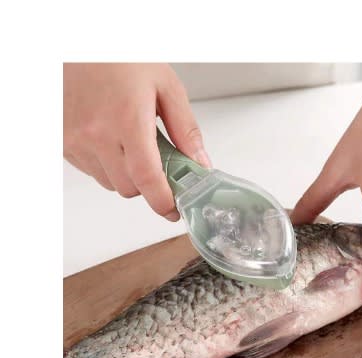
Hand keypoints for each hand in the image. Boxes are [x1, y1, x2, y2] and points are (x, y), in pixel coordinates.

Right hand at [63, 63, 210, 219]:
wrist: (76, 44)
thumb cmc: (119, 58)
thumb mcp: (165, 85)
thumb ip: (185, 128)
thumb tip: (199, 162)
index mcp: (127, 119)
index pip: (147, 178)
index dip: (162, 201)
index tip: (173, 209)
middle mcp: (97, 134)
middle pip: (129, 188)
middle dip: (148, 185)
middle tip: (157, 164)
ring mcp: (76, 140)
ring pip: (110, 183)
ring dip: (127, 176)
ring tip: (131, 145)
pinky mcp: (62, 142)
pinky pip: (91, 171)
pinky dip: (107, 166)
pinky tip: (111, 142)